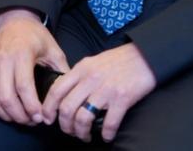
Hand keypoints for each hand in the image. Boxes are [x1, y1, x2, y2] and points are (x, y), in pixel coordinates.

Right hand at [0, 9, 67, 124]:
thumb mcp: (53, 48)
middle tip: (33, 121)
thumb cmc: (34, 35)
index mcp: (21, 55)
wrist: (12, 19)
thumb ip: (62, 70)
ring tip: (21, 118)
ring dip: (7, 115)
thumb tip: (69, 93)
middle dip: (21, 116)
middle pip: (7, 98)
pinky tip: (6, 111)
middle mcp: (2, 61)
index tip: (42, 117)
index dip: (33, 107)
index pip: (24, 88)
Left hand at [41, 42, 155, 142]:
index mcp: (81, 69)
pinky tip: (107, 136)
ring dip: (81, 132)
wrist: (144, 56)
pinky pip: (109, 123)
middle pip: (67, 108)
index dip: (48, 108)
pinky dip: (106, 134)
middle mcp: (90, 79)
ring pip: (83, 117)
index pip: (56, 90)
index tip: (47, 119)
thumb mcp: (92, 62)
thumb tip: (65, 93)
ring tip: (85, 136)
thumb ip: (78, 76)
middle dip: (65, 125)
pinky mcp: (122, 98)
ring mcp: (106, 89)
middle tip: (69, 131)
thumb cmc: (118, 60)